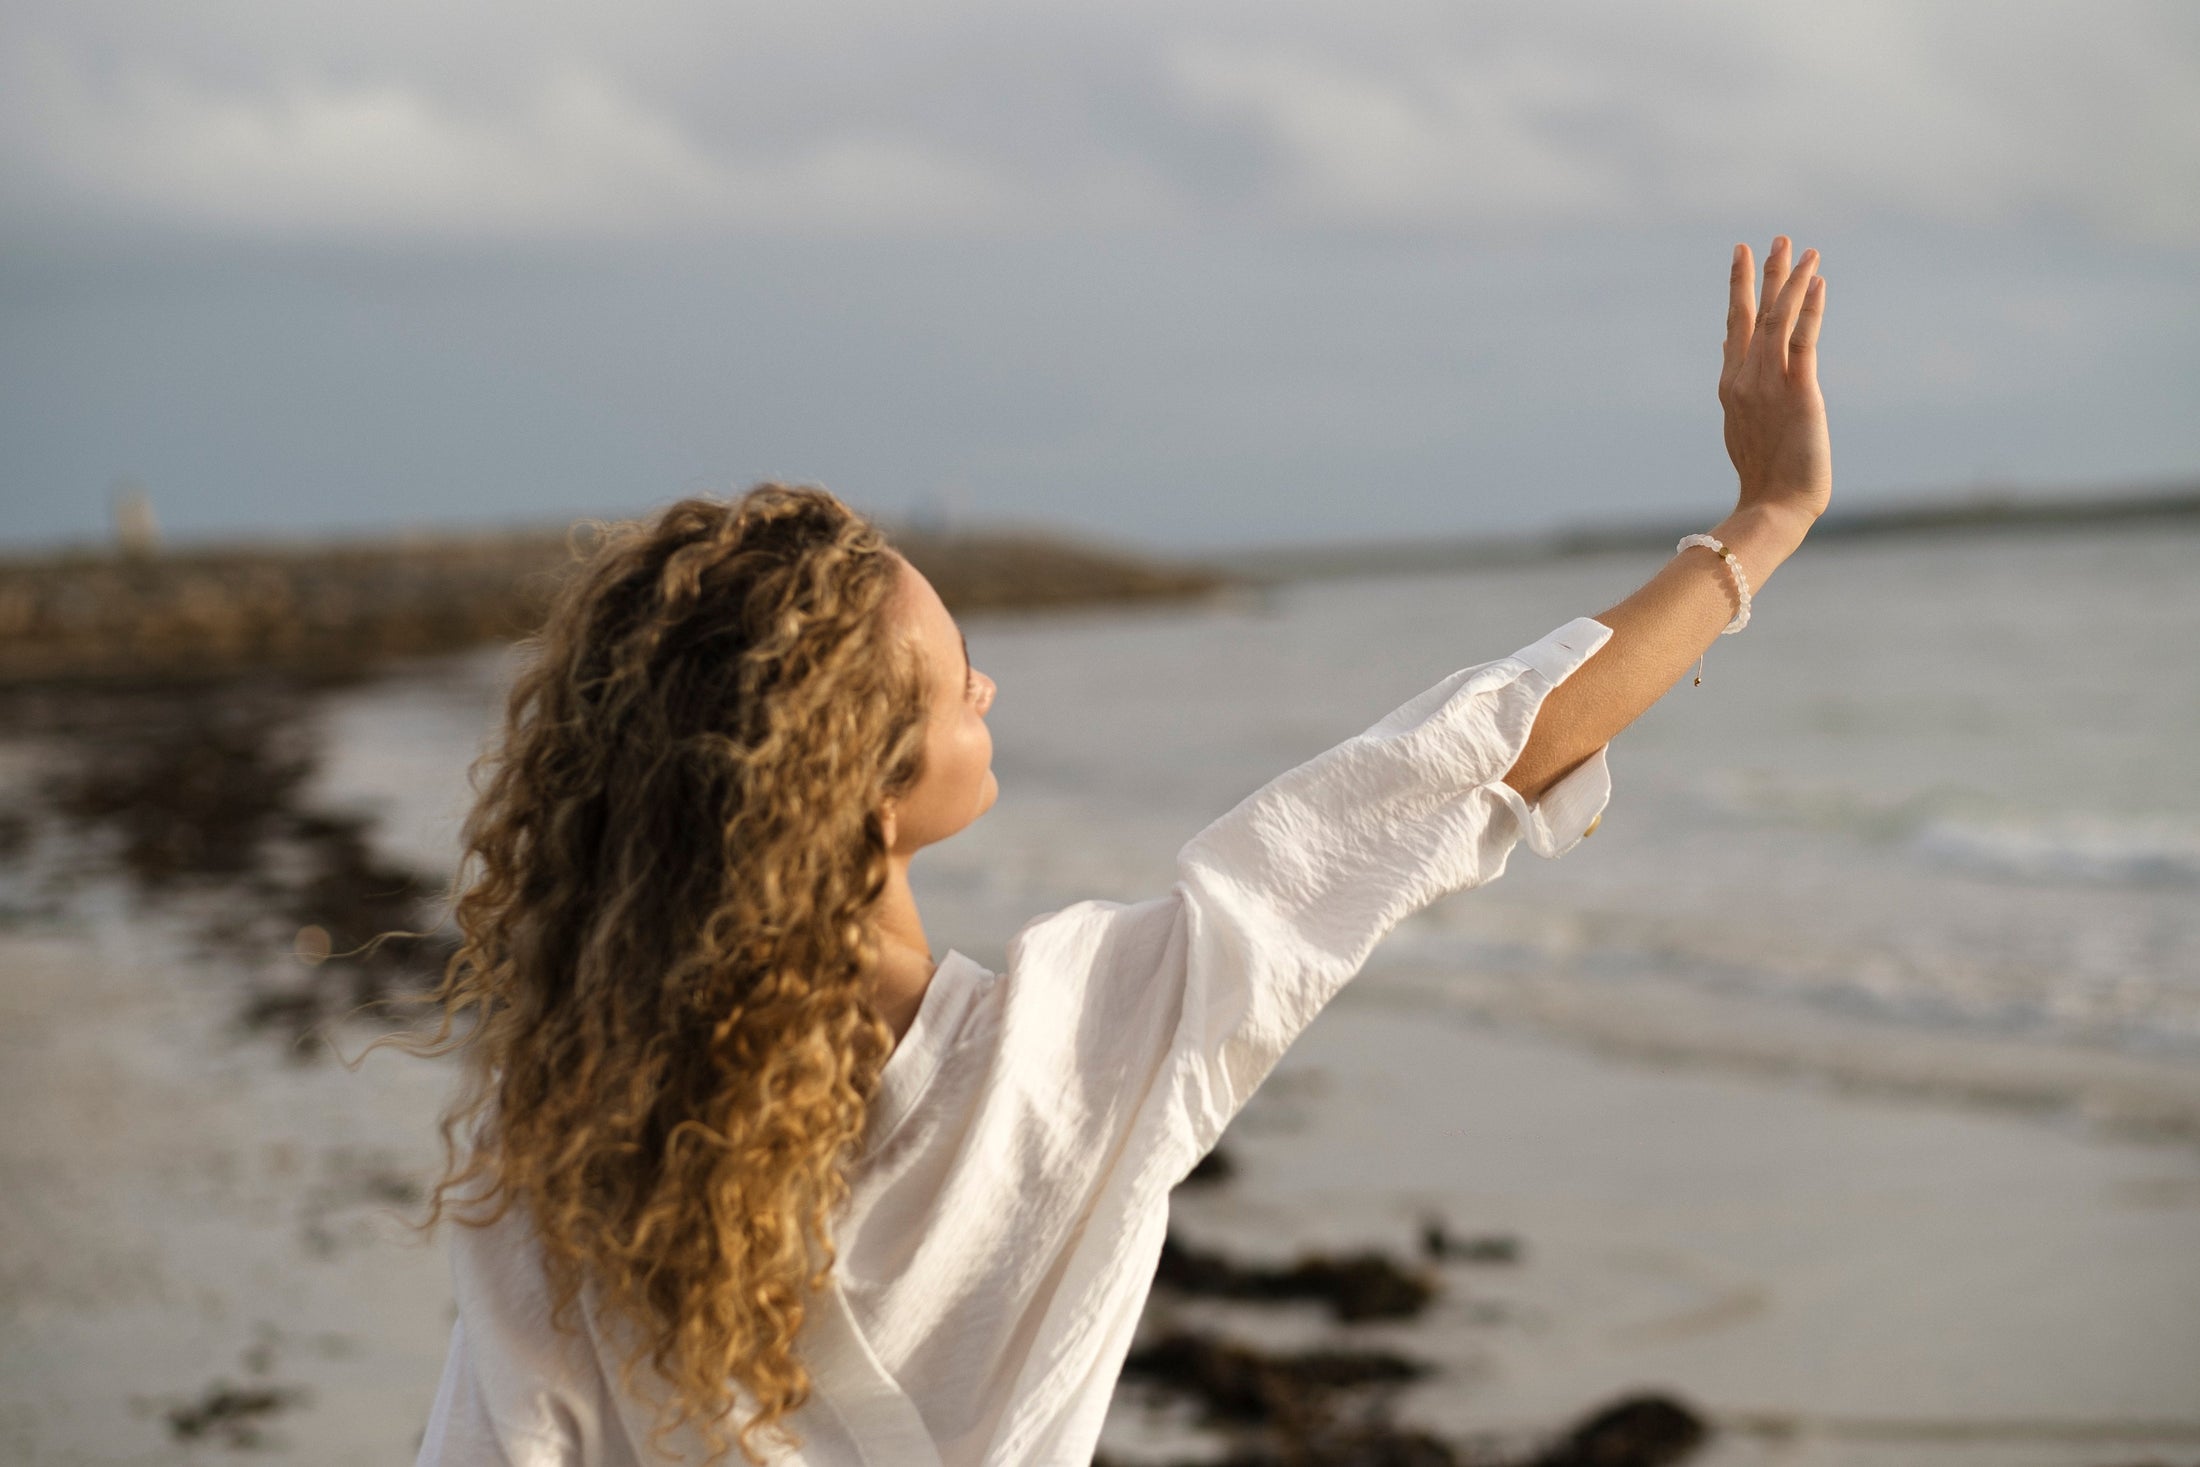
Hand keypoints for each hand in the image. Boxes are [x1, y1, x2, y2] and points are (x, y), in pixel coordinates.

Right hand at [1720, 237, 1830, 524]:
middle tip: (1767, 240)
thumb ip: (1742, 404)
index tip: (1743, 263)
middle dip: (1757, 276)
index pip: (1735, 332)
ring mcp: (1768, 384)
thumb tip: (1737, 390)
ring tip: (1800, 247)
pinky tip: (1817, 281)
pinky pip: (1803, 340)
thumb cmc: (1765, 484)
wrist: (1772, 507)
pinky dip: (1809, 309)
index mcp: (1731, 390)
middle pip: (1749, 315)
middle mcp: (1744, 380)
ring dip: (1787, 280)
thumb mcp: (1746, 437)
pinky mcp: (1798, 391)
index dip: (1738, 296)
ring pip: (1775, 319)